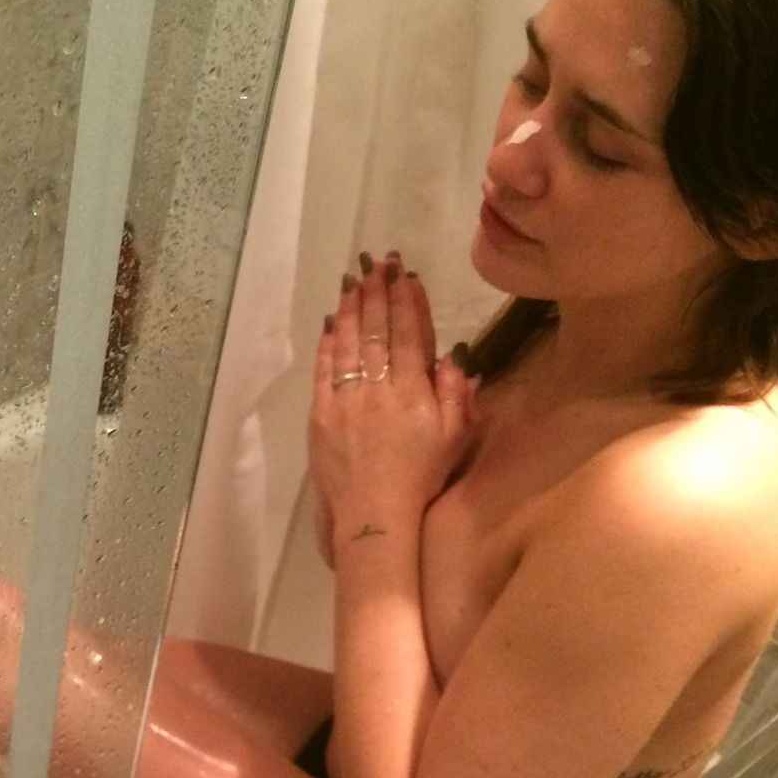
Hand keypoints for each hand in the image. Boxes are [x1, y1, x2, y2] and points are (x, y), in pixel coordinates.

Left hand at [310, 251, 476, 535]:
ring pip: (348, 342)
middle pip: (376, 329)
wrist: (374, 514)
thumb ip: (457, 392)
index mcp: (413, 390)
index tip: (406, 275)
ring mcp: (345, 399)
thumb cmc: (420, 476)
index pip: (409, 333)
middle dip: (378, 292)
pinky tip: (332, 321)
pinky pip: (324, 368)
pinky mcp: (320, 414)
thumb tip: (453, 355)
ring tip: (355, 280)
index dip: (407, 301)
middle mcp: (377, 387)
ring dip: (352, 307)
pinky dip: (328, 341)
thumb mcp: (455, 436)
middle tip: (378, 263)